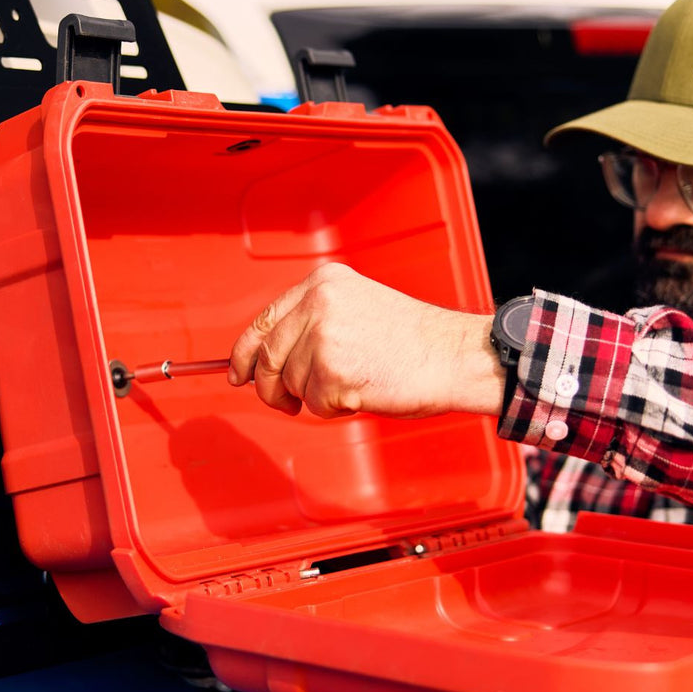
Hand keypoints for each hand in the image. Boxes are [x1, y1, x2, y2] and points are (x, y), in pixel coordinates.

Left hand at [228, 262, 505, 418]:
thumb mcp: (356, 308)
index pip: (264, 320)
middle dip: (272, 387)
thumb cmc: (413, 340)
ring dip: (315, 397)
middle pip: (268, 357)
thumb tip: (268, 358)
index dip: (245, 353)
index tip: (239, 372)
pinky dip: (335, 409)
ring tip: (353, 383)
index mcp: (322, 282)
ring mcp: (324, 337)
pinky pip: (315, 405)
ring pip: (291, 384)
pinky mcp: (334, 372)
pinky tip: (363, 393)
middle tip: (286, 401)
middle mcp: (318, 303)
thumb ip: (312, 322)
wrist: (453, 355)